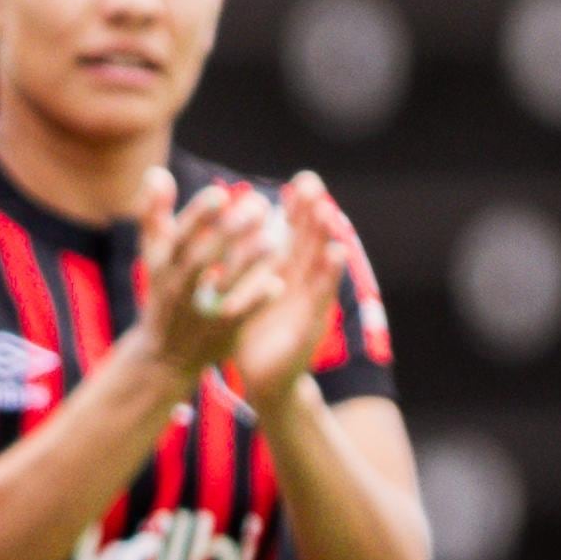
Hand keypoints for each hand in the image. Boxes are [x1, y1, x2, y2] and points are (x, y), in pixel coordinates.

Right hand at [132, 170, 281, 378]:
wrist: (163, 355)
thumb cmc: (163, 292)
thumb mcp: (152, 255)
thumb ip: (153, 214)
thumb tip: (156, 173)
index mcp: (162, 264)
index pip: (178, 237)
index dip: (198, 216)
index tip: (220, 194)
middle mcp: (178, 286)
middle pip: (202, 258)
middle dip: (229, 232)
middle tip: (258, 205)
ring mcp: (199, 311)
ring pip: (224, 284)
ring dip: (248, 261)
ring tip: (274, 238)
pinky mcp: (222, 331)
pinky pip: (240, 315)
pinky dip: (257, 300)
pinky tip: (277, 282)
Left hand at [233, 172, 349, 410]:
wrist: (263, 378)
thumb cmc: (251, 332)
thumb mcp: (241, 295)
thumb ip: (238, 264)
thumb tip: (225, 230)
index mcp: (281, 272)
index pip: (293, 235)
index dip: (298, 209)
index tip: (302, 181)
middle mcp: (300, 282)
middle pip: (309, 242)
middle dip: (314, 212)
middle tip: (314, 184)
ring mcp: (310, 301)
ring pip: (319, 262)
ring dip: (326, 235)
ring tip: (328, 210)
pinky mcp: (313, 321)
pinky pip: (321, 293)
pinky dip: (329, 271)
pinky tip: (336, 251)